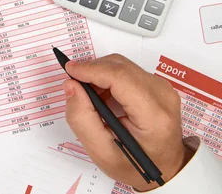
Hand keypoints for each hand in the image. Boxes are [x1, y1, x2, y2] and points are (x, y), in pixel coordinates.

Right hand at [63, 54, 191, 191]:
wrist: (165, 168)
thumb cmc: (134, 165)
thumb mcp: (101, 151)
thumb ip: (81, 118)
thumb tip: (71, 85)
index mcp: (153, 116)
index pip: (120, 78)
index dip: (91, 70)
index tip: (69, 71)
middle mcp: (162, 95)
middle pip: (120, 67)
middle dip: (92, 71)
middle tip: (75, 88)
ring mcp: (163, 87)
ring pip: (122, 65)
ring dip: (100, 74)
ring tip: (91, 97)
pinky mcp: (158, 84)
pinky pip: (127, 70)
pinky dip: (109, 77)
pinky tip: (104, 96)